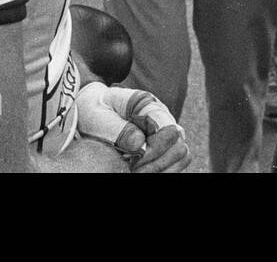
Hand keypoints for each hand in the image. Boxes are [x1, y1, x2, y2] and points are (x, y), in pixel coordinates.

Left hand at [75, 82, 190, 172]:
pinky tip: (143, 172)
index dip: (155, 150)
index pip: (168, 129)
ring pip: (182, 155)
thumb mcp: (97, 116)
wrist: (94, 107)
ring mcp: (165, 130)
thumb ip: (117, 128)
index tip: (133, 160)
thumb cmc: (94, 109)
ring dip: (162, 169)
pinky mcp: (164, 145)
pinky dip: (163, 171)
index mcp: (147, 104)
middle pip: (179, 145)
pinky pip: (175, 163)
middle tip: (134, 169)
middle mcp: (162, 117)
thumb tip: (140, 144)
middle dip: (158, 164)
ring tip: (137, 171)